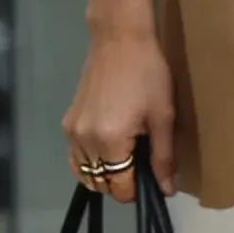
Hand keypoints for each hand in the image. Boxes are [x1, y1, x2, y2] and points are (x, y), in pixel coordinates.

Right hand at [61, 24, 176, 203]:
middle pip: (100, 183)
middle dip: (121, 184)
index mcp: (109, 141)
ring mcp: (71, 132)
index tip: (152, 183)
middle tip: (142, 167)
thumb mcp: (163, 117)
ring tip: (126, 158)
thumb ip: (163, 158)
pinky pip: (75, 157)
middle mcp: (84, 141)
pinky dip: (90, 162)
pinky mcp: (67, 122)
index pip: (119, 187)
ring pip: (84, 173)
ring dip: (105, 175)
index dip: (137, 192)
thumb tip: (165, 190)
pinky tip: (109, 150)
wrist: (119, 40)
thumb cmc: (148, 75)